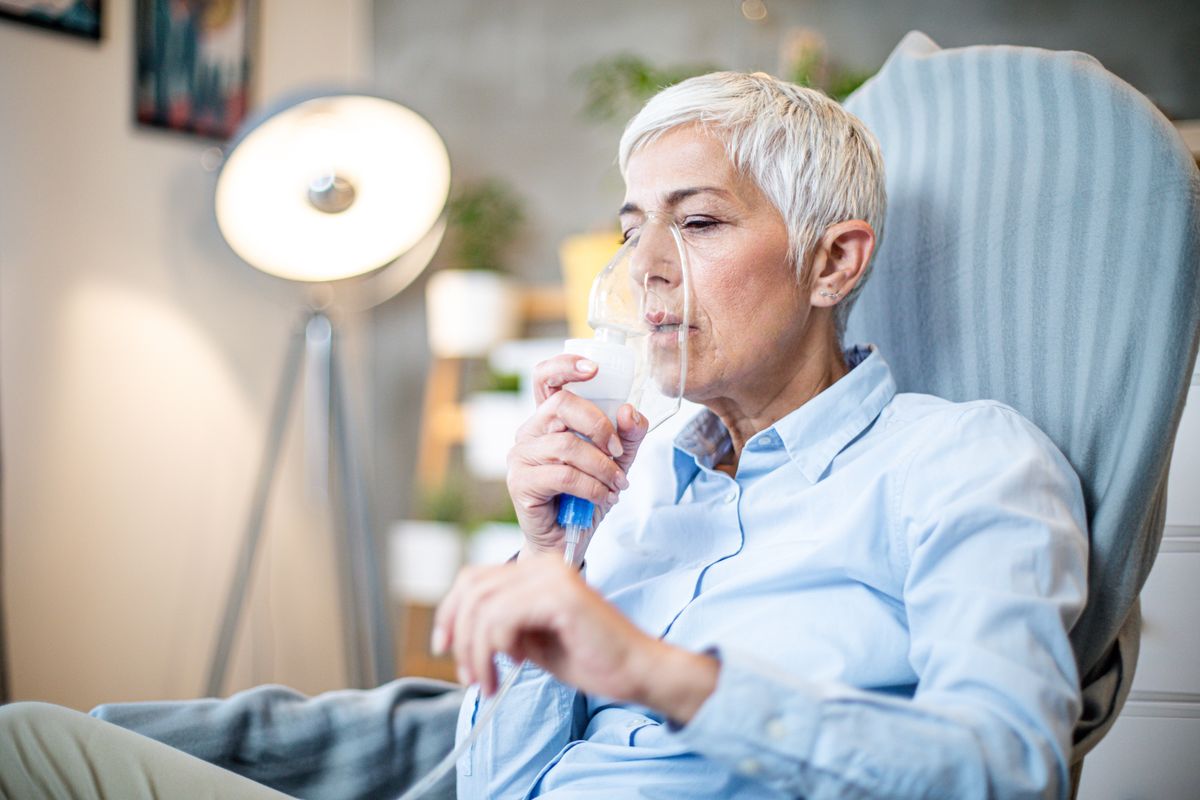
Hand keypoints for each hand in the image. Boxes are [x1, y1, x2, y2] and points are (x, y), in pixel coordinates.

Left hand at [432, 554, 718, 723]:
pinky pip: (502, 618)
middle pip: (471, 589)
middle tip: (469, 675)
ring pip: (482, 608)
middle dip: (459, 636)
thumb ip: (501, 627)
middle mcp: (542, 564)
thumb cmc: (591, 658)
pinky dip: (497, 648)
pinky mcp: (559, 595)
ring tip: (490, 682)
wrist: (637, 670)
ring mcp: (551, 576)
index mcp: (536, 570)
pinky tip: (517, 665)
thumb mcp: (532, 640)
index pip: (474, 579)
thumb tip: (459, 632)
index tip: (444, 648)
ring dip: (477, 652)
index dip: (450, 613)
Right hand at [507, 355, 648, 557]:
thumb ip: (628, 434)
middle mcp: (529, 431)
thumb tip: (630, 410)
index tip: (594, 368)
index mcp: (549, 418)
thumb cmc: (588, 494)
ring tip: (618, 484)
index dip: (565, 366)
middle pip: (561, 406)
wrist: (569, 539)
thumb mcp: (617, 460)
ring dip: (602, 466)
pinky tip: (605, 497)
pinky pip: (563, 475)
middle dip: (599, 425)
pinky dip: (593, 486)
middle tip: (618, 451)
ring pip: (566, 445)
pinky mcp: (520, 483)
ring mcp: (520, 456)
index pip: (545, 378)